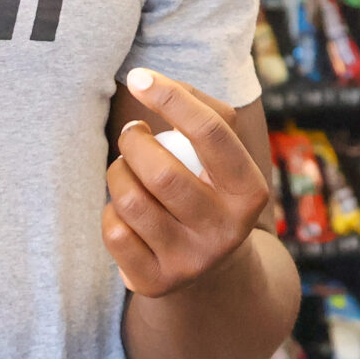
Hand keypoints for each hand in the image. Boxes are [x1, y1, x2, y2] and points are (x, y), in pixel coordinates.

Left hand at [102, 68, 271, 297]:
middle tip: (132, 134)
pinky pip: (114, 231)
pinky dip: (110, 210)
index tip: (138, 77)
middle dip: (134, 142)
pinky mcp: (156, 282)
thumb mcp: (220, 152)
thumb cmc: (208, 187)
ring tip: (126, 169)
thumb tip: (149, 80)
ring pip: (131, 202)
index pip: (212, 133)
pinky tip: (125, 210)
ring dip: (117, 173)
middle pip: (162, 172)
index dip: (171, 98)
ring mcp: (191, 261)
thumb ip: (199, 105)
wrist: (209, 268)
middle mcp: (226, 231)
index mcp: (250, 191)